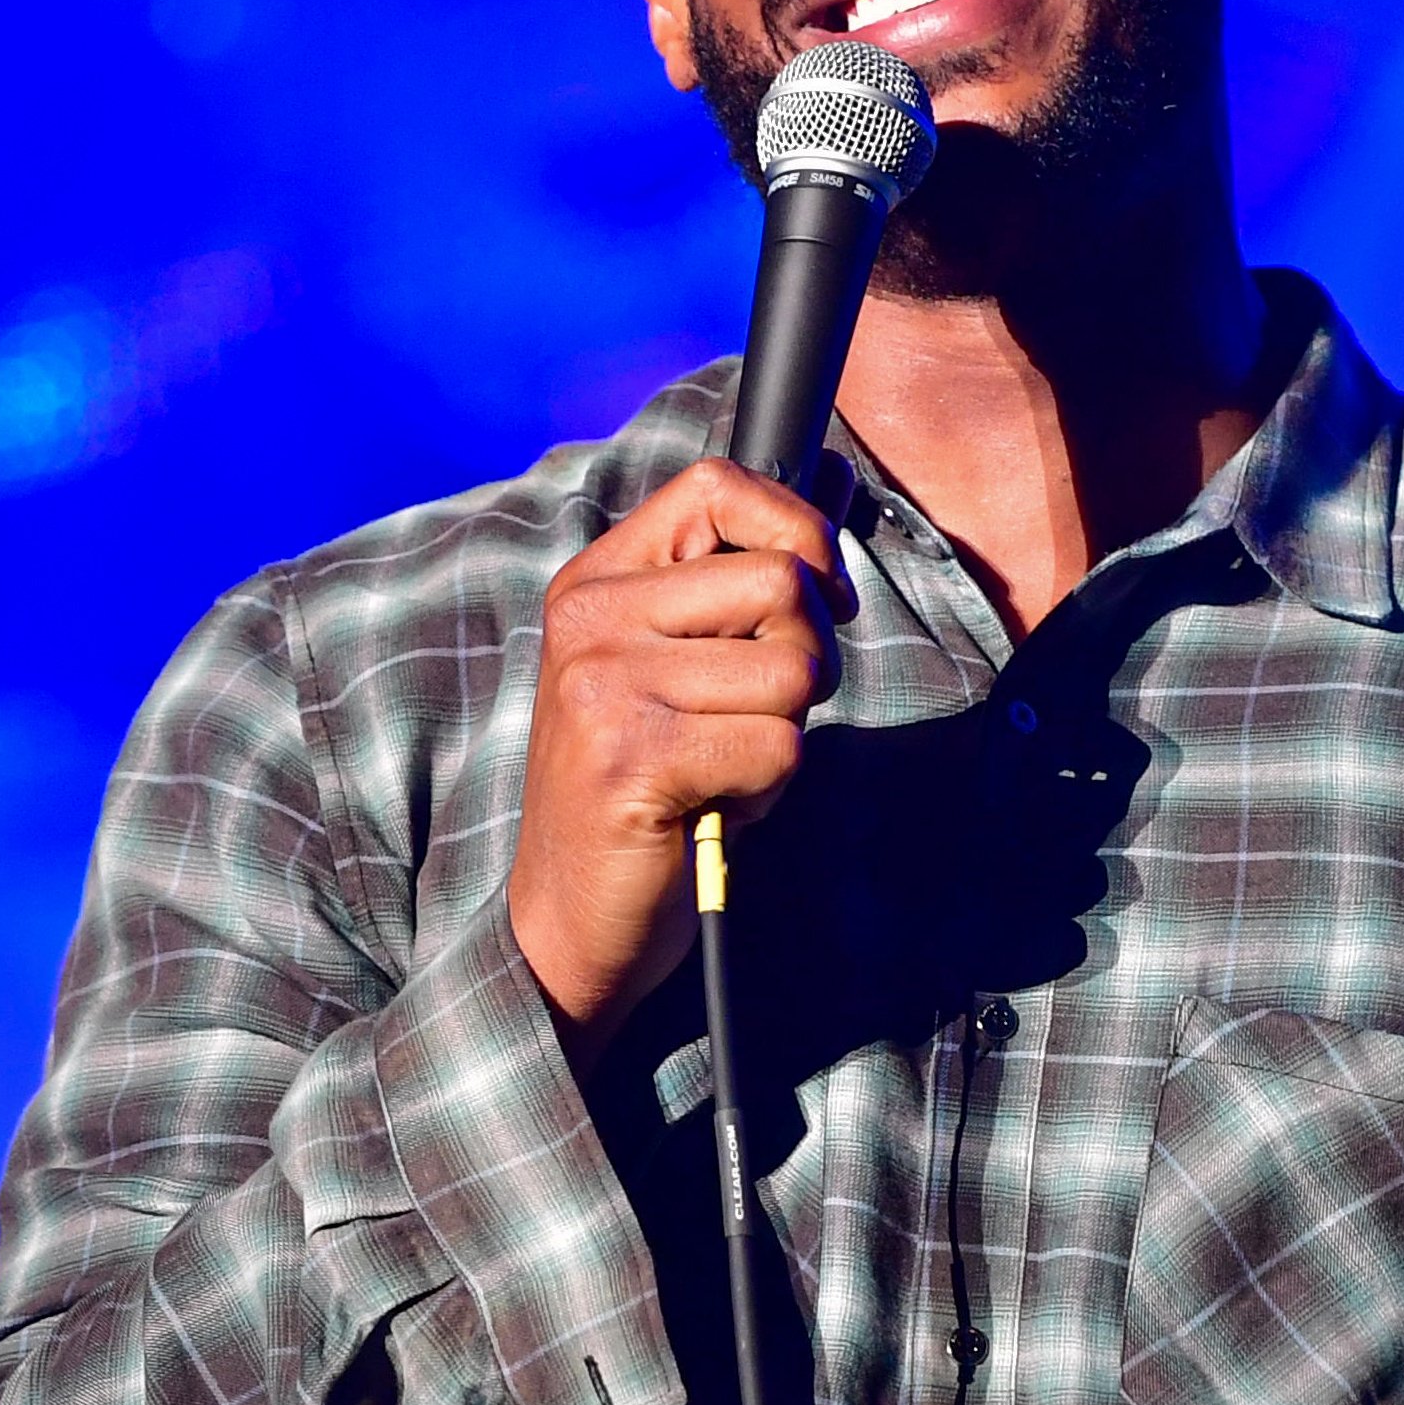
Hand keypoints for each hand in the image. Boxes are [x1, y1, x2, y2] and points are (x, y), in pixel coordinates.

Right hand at [507, 459, 850, 1053]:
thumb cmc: (644, 788)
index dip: (797, 530)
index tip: (819, 594)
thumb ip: (730, 593)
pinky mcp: (636, 760)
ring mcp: (606, 689)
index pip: (717, 486)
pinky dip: (769, 790)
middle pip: (782, 584)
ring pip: (794, 672)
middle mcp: (591, 620)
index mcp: (596, 582)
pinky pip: (778, 748)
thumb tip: (834, 510)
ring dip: (783, 734)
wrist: (570, 918)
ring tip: (722, 766)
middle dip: (809, 659)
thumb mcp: (669, 666)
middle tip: (756, 716)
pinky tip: (712, 806)